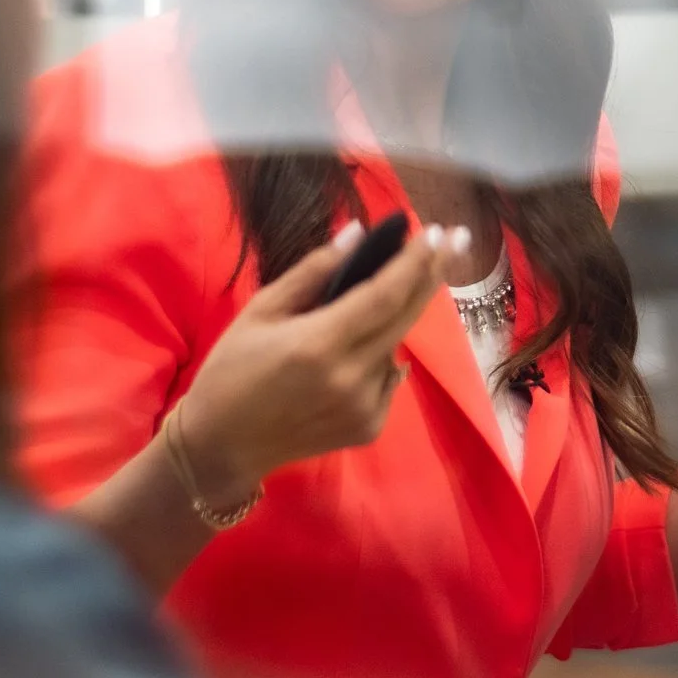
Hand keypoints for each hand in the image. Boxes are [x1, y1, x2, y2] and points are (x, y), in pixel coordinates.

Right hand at [171, 221, 448, 503]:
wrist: (222, 446)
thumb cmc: (231, 369)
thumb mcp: (261, 311)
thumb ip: (313, 271)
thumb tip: (358, 234)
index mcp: (319, 343)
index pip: (384, 294)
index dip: (414, 262)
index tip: (437, 231)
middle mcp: (351, 377)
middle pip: (406, 316)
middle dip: (433, 274)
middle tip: (455, 240)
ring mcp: (365, 407)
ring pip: (397, 346)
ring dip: (393, 319)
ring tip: (367, 308)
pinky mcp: (369, 428)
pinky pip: (389, 378)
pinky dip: (380, 357)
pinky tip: (350, 355)